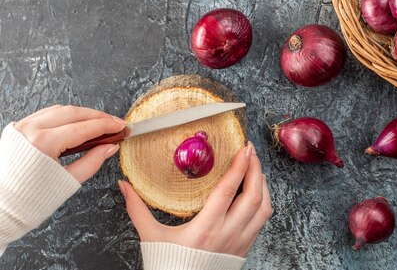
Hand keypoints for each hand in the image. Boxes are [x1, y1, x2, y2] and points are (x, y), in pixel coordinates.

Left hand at [14, 105, 127, 182]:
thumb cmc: (28, 200)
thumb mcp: (68, 182)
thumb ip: (92, 161)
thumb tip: (110, 147)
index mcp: (44, 143)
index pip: (85, 128)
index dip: (107, 126)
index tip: (122, 126)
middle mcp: (32, 130)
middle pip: (74, 113)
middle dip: (98, 117)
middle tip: (115, 124)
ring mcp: (23, 126)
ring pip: (61, 110)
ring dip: (82, 114)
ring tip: (99, 123)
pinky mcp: (17, 128)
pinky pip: (46, 114)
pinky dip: (65, 116)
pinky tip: (76, 122)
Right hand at [119, 142, 271, 257]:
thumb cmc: (167, 264)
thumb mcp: (150, 236)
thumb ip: (137, 208)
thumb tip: (123, 184)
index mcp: (205, 229)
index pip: (228, 191)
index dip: (239, 167)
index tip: (244, 149)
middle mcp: (227, 234)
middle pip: (252, 196)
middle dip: (255, 169)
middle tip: (251, 151)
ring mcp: (239, 242)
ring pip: (263, 208)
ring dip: (263, 184)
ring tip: (255, 167)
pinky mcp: (245, 248)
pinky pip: (262, 221)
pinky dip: (264, 201)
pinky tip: (258, 191)